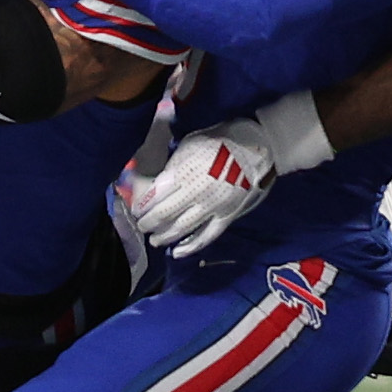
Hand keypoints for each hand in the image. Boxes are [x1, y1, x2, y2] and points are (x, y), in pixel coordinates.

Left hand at [131, 118, 275, 254]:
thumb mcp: (189, 144)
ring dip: (164, 237)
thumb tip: (156, 182)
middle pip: (163, 215)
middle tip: (142, 226)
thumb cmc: (219, 140)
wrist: (256, 147)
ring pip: (182, 229)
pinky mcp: (226, 216)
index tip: (135, 211)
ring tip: (154, 240)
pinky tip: (178, 252)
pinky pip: (206, 236)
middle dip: (148, 223)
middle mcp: (195, 194)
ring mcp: (212, 208)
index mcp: (183, 172)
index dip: (141, 207)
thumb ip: (172, 166)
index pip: (153, 197)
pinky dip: (191, 246)